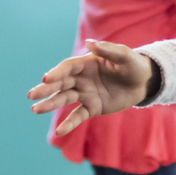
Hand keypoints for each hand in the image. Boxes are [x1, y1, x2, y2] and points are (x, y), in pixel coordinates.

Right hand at [29, 39, 152, 136]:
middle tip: (31, 95)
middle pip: (60, 84)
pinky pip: (78, 116)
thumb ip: (108, 50)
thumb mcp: (125, 56)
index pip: (67, 68)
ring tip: (35, 110)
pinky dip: (69, 124)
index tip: (46, 79)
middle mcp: (81, 78)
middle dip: (46, 89)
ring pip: (64, 99)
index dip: (56, 73)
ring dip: (50, 104)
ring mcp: (85, 94)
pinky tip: (59, 132)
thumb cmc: (133, 65)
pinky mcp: (92, 108)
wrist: (144, 83)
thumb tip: (89, 42)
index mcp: (86, 63)